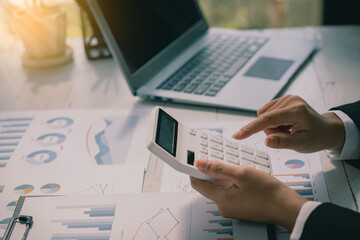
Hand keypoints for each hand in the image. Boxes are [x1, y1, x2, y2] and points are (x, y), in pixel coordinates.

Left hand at [190, 159, 306, 231]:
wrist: (286, 207)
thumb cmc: (268, 192)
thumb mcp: (241, 174)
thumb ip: (218, 168)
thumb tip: (200, 164)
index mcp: (221, 199)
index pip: (197, 183)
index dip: (194, 169)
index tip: (197, 159)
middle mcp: (224, 207)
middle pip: (208, 185)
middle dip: (211, 171)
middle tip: (221, 159)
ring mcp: (232, 208)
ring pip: (220, 188)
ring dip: (223, 176)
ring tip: (236, 167)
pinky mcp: (240, 207)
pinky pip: (229, 193)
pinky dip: (232, 183)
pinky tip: (242, 176)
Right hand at [232, 95, 344, 152]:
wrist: (326, 129)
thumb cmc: (316, 138)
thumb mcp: (301, 145)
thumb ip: (283, 142)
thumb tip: (267, 141)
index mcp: (296, 110)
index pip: (268, 119)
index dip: (250, 128)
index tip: (237, 136)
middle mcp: (291, 100)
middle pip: (264, 118)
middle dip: (271, 131)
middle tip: (287, 135)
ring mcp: (287, 98)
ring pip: (264, 115)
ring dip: (272, 127)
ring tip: (288, 130)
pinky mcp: (284, 99)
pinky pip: (267, 112)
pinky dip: (273, 122)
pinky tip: (286, 124)